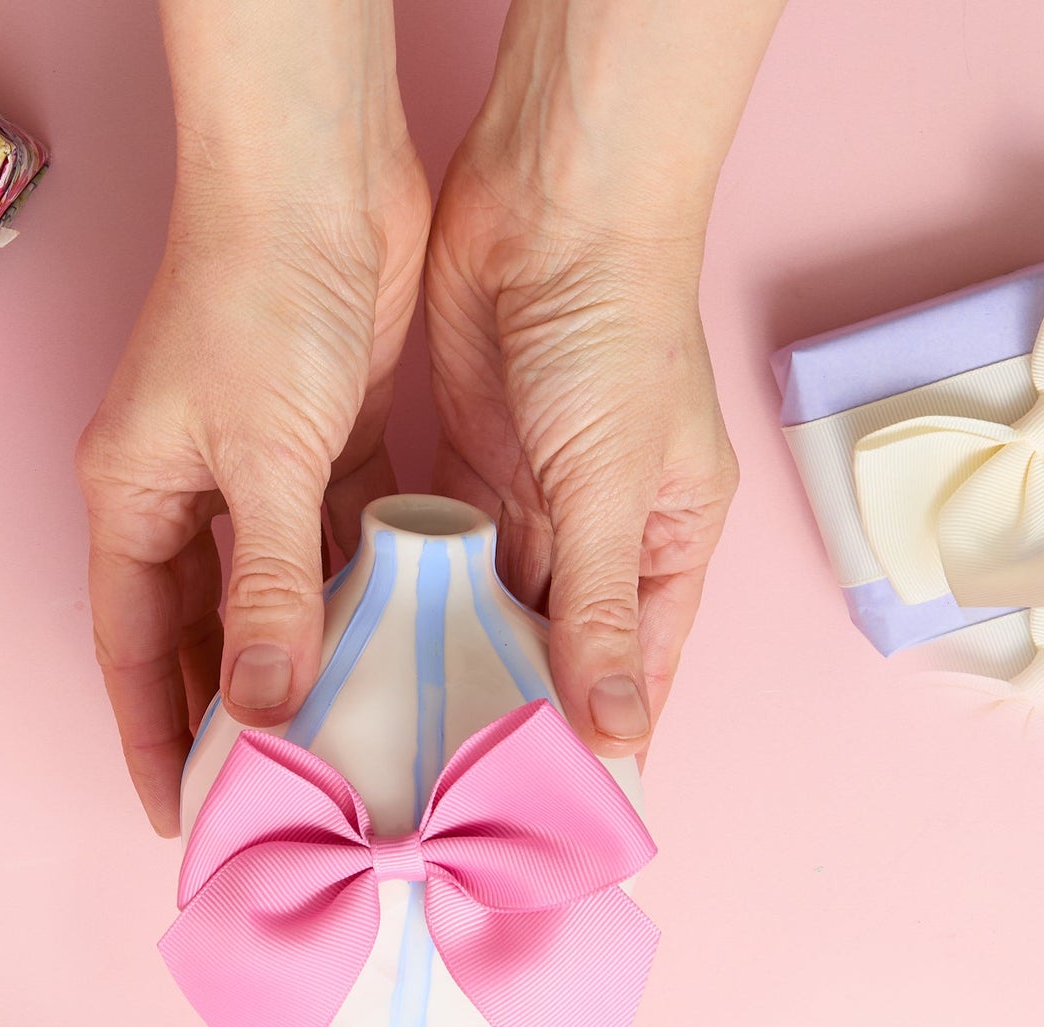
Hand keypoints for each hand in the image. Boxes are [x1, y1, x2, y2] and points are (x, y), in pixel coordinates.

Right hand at [79, 0, 429, 833]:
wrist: (321, 173)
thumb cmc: (259, 296)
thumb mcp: (262, 459)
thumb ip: (268, 588)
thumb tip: (262, 706)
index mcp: (134, 497)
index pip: (130, 649)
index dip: (150, 735)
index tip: (179, 817)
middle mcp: (186, 492)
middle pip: (198, 636)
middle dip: (227, 719)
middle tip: (269, 801)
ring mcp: (256, 471)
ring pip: (273, 598)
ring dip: (304, 665)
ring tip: (345, 748)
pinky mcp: (325, 446)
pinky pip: (336, 548)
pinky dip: (358, 598)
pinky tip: (395, 654)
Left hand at [426, 142, 736, 759]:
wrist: (552, 203)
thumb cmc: (617, 336)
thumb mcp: (614, 487)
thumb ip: (602, 612)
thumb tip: (618, 733)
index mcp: (668, 544)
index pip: (637, 671)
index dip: (599, 735)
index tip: (547, 806)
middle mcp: (604, 532)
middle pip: (557, 648)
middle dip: (511, 708)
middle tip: (450, 784)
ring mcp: (535, 499)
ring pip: (492, 605)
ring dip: (452, 656)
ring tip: (401, 732)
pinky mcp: (470, 463)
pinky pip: (442, 551)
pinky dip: (415, 593)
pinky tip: (375, 648)